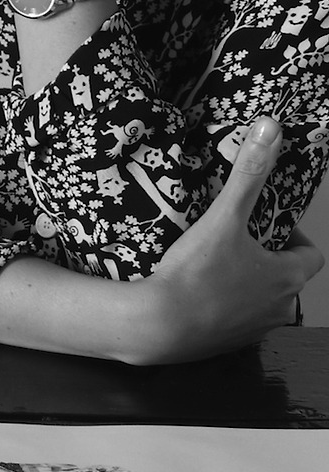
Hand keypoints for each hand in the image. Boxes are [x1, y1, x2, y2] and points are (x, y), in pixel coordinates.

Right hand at [134, 116, 323, 362]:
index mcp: (287, 279)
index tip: (267, 222)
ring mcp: (253, 330)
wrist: (158, 325)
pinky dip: (223, 303)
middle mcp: (279, 309)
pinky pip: (234, 318)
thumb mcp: (223, 218)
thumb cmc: (197, 274)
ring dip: (245, 282)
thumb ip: (248, 174)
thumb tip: (271, 128)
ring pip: (261, 299)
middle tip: (235, 236)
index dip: (294, 236)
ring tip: (213, 260)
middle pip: (286, 277)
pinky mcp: (226, 344)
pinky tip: (196, 289)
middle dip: (266, 257)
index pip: (312, 256)